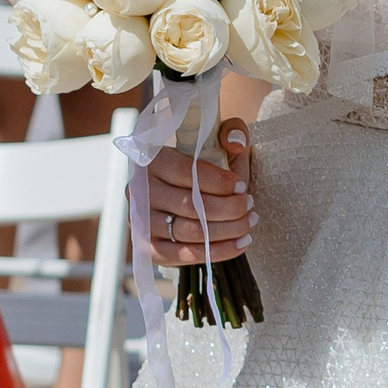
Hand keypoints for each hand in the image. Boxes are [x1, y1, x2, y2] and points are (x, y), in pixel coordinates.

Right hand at [145, 117, 253, 264]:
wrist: (181, 190)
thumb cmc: (202, 164)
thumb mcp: (217, 141)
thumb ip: (231, 131)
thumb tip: (235, 142)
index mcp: (151, 159)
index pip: (185, 172)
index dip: (218, 181)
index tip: (241, 186)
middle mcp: (139, 190)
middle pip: (189, 205)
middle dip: (228, 208)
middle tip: (249, 205)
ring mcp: (141, 221)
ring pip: (189, 231)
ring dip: (226, 230)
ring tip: (249, 222)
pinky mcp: (148, 247)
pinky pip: (183, 255)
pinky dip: (217, 252)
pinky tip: (240, 244)